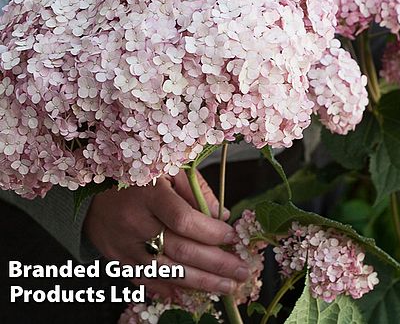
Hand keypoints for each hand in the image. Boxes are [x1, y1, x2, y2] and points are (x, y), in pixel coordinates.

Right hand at [83, 170, 249, 299]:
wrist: (93, 192)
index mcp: (149, 194)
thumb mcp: (168, 169)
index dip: (211, 232)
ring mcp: (124, 245)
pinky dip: (170, 289)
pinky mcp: (117, 260)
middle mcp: (135, 223)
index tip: (233, 237)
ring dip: (201, 282)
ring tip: (227, 286)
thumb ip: (196, 189)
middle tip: (242, 271)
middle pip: (180, 250)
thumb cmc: (138, 176)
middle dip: (216, 264)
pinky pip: (146, 280)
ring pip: (167, 271)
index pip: (184, 220)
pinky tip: (192, 295)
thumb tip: (222, 216)